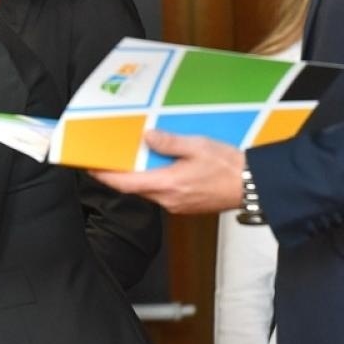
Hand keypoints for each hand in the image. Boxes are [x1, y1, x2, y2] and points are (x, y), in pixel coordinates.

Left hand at [91, 132, 244, 213]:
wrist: (254, 186)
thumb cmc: (229, 166)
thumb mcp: (198, 146)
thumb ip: (170, 142)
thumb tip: (147, 137)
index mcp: (167, 185)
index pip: (125, 183)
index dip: (104, 176)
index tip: (89, 166)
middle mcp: (168, 200)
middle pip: (135, 188)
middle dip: (119, 175)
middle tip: (108, 158)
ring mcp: (178, 206)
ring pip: (149, 191)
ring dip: (138, 177)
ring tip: (132, 159)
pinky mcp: (188, 206)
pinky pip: (164, 193)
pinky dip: (155, 180)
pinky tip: (159, 167)